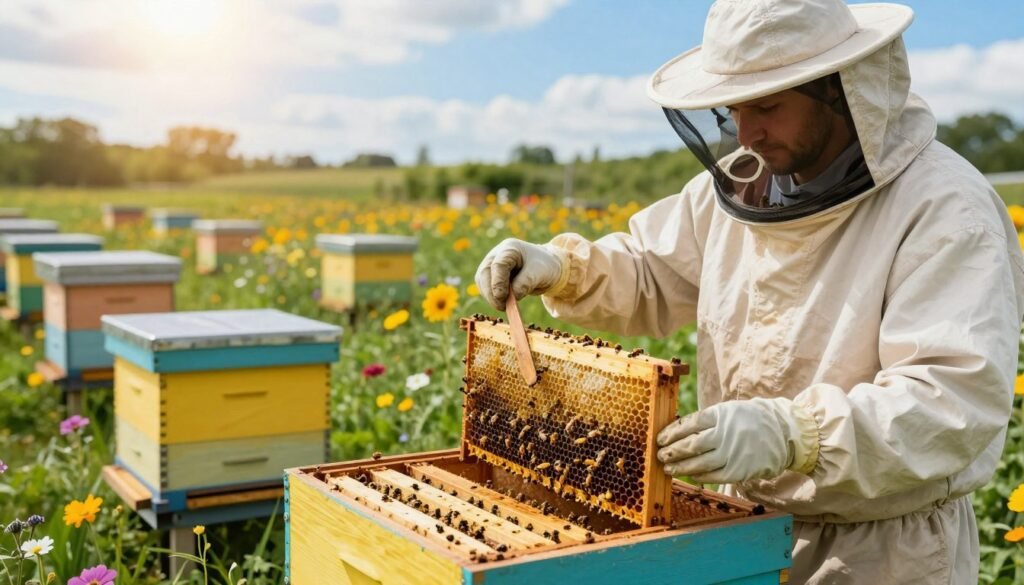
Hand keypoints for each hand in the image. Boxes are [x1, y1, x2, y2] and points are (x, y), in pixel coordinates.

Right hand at [475, 238, 566, 310]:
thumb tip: (512, 296)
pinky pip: (484, 286)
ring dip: (490, 296)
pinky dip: (491, 297)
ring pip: (482, 280)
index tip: (502, 297)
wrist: (546, 268)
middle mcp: (497, 254)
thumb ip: (526, 283)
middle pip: (485, 272)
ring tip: (503, 306)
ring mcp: (492, 263)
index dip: (498, 282)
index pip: (498, 264)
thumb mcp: (540, 273)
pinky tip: (502, 303)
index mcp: (511, 248)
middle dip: (491, 292)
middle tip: (502, 306)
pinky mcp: (490, 275)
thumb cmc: (544, 267)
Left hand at [656, 397, 816, 483]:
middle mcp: (724, 434)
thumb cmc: (748, 420)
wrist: (783, 432)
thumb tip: (677, 432)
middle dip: (672, 451)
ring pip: (699, 463)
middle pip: (691, 445)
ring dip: (680, 467)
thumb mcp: (728, 411)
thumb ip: (706, 421)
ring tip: (668, 468)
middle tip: (660, 455)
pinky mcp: (739, 470)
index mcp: (720, 415)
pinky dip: (698, 475)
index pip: (689, 424)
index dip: (671, 433)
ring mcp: (732, 453)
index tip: (660, 439)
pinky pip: (713, 475)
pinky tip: (688, 474)